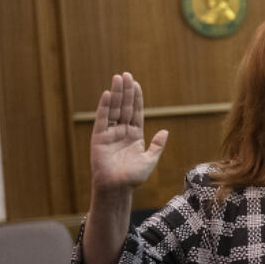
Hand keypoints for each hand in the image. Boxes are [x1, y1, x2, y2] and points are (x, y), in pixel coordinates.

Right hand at [90, 72, 168, 193]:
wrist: (117, 189)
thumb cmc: (133, 177)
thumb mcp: (150, 160)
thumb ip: (157, 145)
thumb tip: (165, 131)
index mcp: (134, 135)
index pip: (136, 112)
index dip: (136, 98)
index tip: (136, 84)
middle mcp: (122, 132)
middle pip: (124, 107)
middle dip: (126, 91)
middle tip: (127, 74)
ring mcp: (110, 133)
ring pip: (114, 109)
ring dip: (116, 94)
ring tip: (118, 78)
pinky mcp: (99, 138)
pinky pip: (102, 119)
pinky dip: (104, 106)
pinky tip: (107, 94)